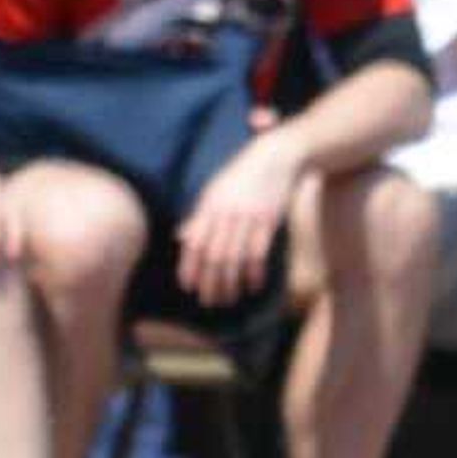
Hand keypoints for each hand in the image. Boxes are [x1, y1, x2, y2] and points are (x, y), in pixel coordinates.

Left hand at [176, 129, 304, 309]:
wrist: (276, 155)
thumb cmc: (242, 175)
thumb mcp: (214, 191)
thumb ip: (198, 216)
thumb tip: (180, 237)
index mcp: (208, 205)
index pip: (193, 243)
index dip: (189, 267)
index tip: (188, 287)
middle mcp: (225, 212)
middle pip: (212, 255)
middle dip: (209, 283)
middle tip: (209, 302)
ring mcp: (248, 216)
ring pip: (234, 257)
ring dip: (230, 283)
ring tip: (229, 299)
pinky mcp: (269, 218)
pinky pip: (258, 251)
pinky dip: (254, 272)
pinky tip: (253, 285)